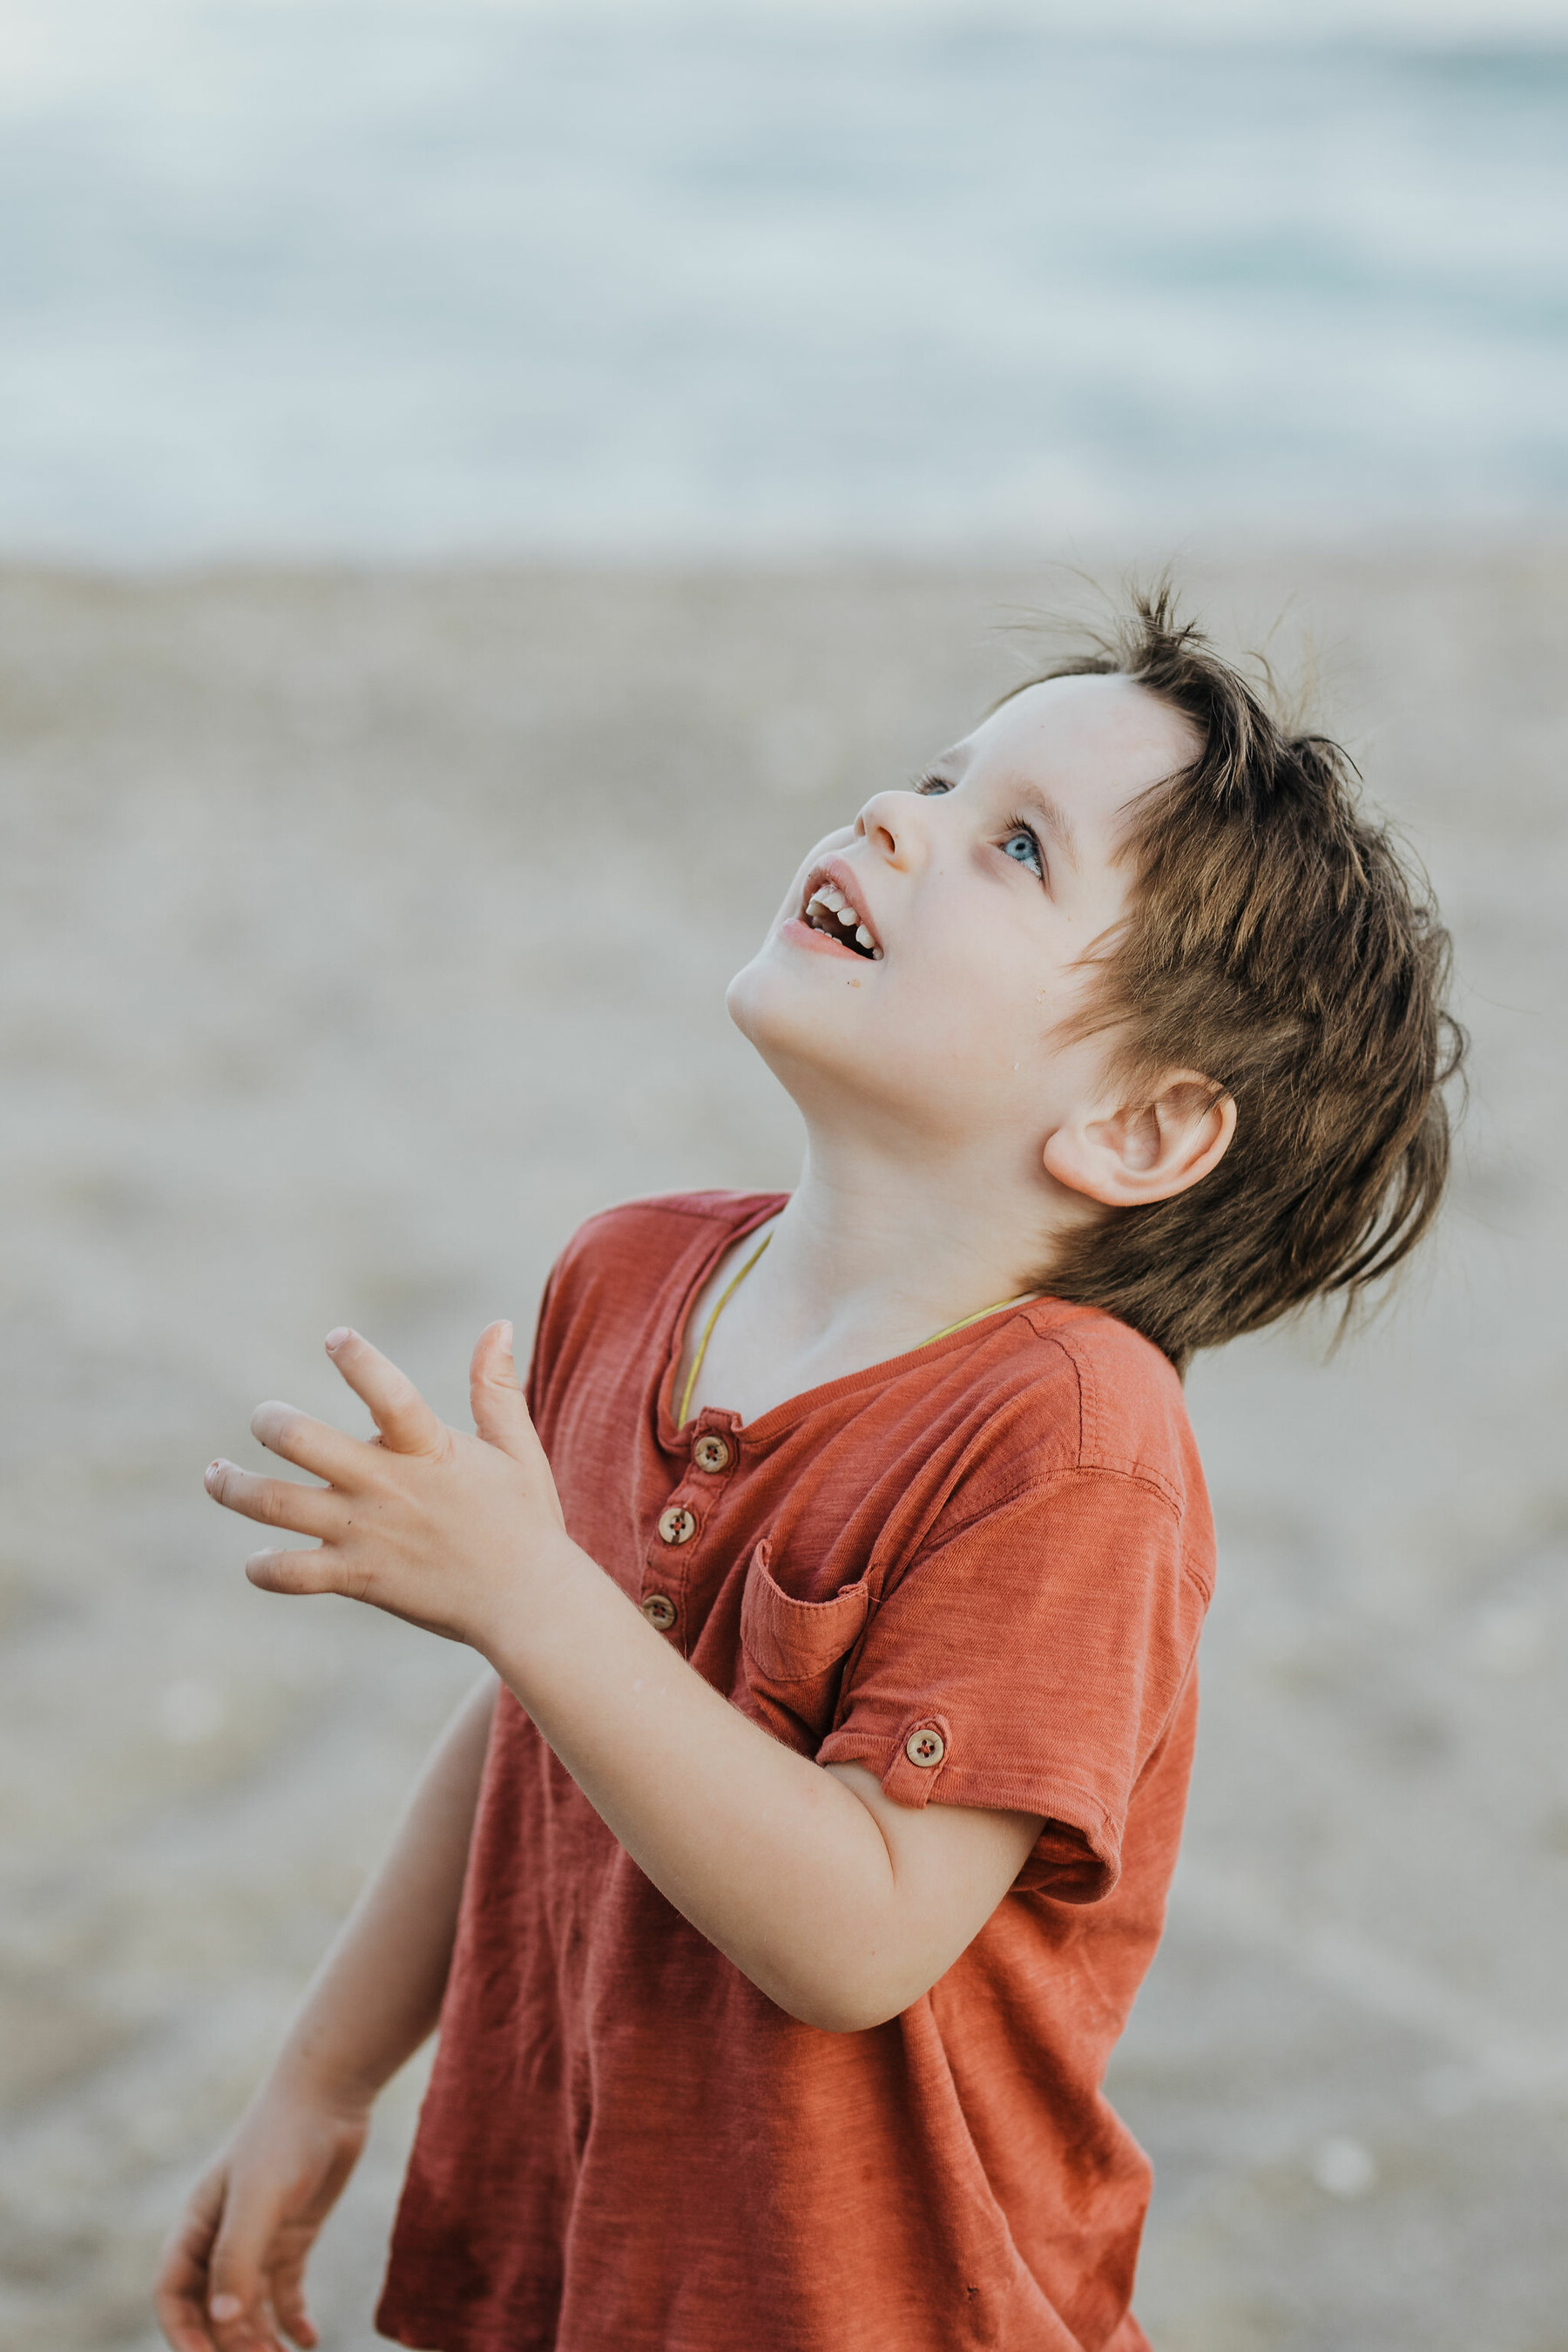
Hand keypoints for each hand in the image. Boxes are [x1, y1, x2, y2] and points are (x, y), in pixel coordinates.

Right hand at [153, 2079, 368, 2351]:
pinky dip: (293, 2319)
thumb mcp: (259, 2197)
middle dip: (229, 2343)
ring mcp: (258, 2237)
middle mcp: (222, 2237)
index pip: (174, 2294)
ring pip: (249, 2306)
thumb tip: (224, 2322)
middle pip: (213, 2308)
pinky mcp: (293, 2235)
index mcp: (197, 2225)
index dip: (185, 2332)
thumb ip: (238, 2257)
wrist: (331, 2093)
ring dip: (260, 2339)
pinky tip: (308, 2340)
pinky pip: (285, 2290)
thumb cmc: (285, 2136)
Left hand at [204, 1322, 569, 1650]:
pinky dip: (264, 1568)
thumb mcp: (516, 1448)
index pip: (387, 1393)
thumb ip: (495, 1388)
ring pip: (275, 1505)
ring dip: (233, 1487)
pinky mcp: (356, 1579)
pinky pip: (290, 1575)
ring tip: (214, 1475)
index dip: (358, 1360)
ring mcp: (364, 1534)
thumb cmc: (525, 1521)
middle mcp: (386, 1486)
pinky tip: (256, 1560)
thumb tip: (497, 1325)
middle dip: (270, 1421)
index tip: (335, 1338)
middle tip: (262, 1418)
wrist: (526, 1603)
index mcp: (427, 1449)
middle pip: (301, 1441)